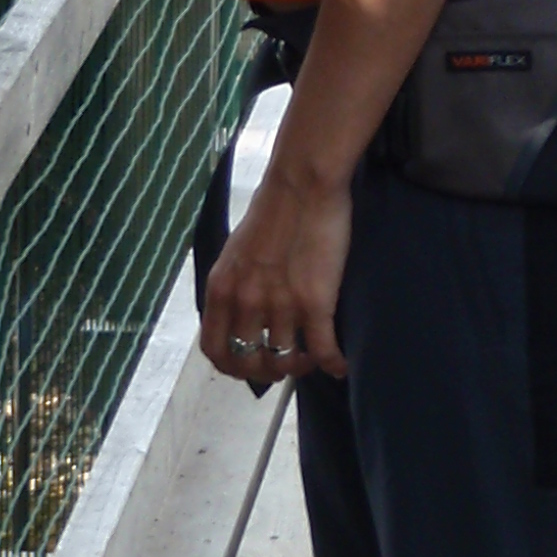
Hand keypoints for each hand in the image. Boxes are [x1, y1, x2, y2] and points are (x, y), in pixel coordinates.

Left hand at [198, 160, 352, 386]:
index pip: (215, 349)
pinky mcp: (315, 302)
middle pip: (250, 362)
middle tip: (283, 366)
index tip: (248, 366)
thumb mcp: (236, 252)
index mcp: (222, 289)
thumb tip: (243, 311)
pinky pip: (323, 350)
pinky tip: (340, 366)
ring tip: (311, 359)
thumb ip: (235, 285)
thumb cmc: (273, 210)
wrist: (302, 184)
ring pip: (286, 360)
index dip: (232, 367)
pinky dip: (333, 364)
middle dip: (267, 373)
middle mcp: (246, 302)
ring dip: (300, 367)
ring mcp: (281, 305)